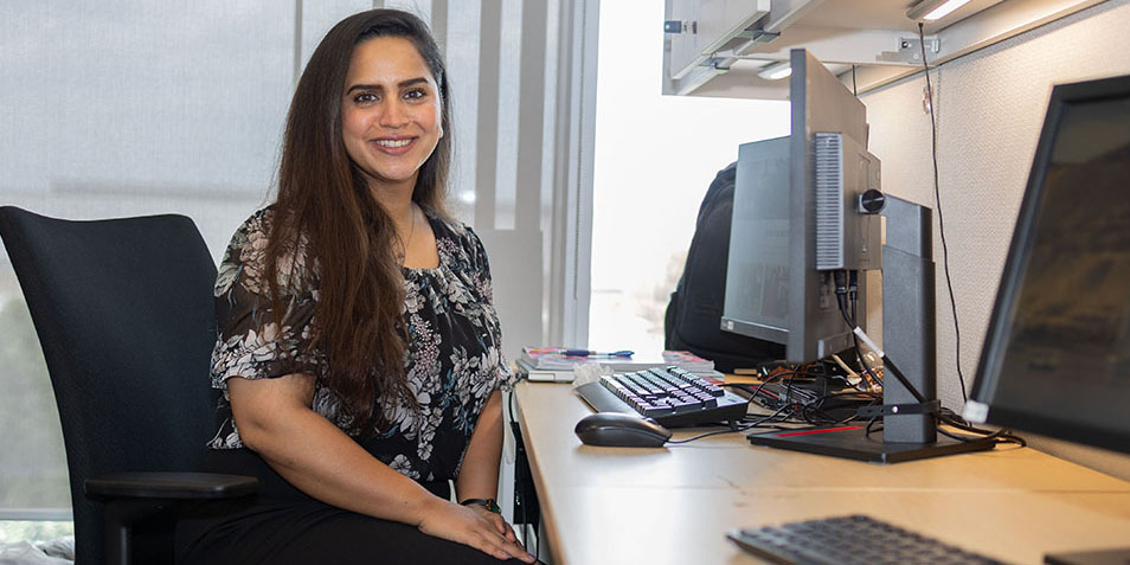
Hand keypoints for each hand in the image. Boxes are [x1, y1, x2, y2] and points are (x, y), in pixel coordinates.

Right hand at [417, 498, 534, 562]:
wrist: (427, 508)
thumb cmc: (439, 516)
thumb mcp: (460, 521)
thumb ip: (472, 530)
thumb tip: (478, 540)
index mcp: (481, 519)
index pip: (503, 532)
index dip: (516, 543)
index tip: (525, 551)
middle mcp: (482, 522)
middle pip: (506, 538)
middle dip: (521, 550)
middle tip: (533, 560)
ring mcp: (475, 527)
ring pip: (500, 542)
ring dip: (516, 552)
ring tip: (527, 560)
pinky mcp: (466, 533)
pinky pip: (484, 544)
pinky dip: (496, 550)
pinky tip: (505, 556)